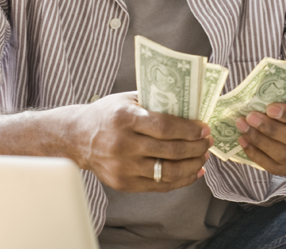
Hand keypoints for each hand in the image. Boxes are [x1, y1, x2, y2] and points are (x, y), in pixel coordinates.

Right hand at [64, 92, 212, 192]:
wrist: (77, 138)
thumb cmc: (107, 115)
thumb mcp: (128, 100)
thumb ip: (155, 102)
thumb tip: (190, 107)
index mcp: (125, 118)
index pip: (165, 126)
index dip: (189, 130)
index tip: (204, 128)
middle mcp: (123, 144)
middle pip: (170, 150)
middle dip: (196, 147)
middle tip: (207, 142)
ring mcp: (123, 167)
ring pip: (168, 172)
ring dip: (192, 165)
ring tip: (203, 157)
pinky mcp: (123, 183)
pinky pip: (159, 186)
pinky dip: (180, 180)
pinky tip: (192, 172)